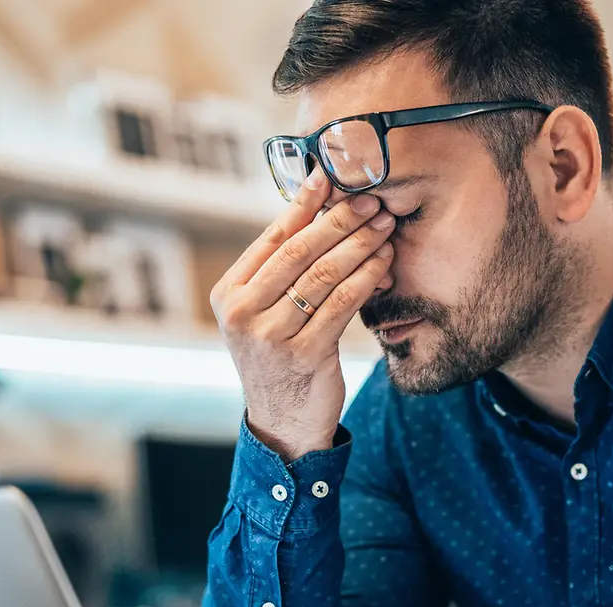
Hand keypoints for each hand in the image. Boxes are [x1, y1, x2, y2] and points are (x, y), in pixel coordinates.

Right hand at [210, 168, 395, 461]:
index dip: (304, 204)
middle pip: (299, 251)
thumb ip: (280, 271)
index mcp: (228, 294)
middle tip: (370, 198)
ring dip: (359, 245)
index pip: (272, 237)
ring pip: (323, 274)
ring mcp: (270, 335)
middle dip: (340, 220)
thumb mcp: (266, 313)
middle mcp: (242, 312)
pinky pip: (342, 303)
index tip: (331, 177)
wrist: (283, 423)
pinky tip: (384, 263)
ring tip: (384, 225)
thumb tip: (316, 208)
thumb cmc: (280, 359)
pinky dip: (366, 278)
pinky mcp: (304, 353)